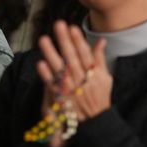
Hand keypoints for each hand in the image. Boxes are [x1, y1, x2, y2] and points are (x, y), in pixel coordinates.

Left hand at [35, 21, 111, 146]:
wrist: (96, 121)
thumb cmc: (100, 97)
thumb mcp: (105, 77)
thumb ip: (101, 58)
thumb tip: (101, 40)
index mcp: (93, 73)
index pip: (85, 53)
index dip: (78, 40)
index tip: (72, 27)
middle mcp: (81, 79)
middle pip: (71, 56)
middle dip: (64, 40)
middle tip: (58, 25)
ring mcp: (70, 88)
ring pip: (59, 68)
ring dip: (51, 53)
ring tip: (43, 39)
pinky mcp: (60, 97)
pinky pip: (52, 84)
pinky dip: (46, 74)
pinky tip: (40, 63)